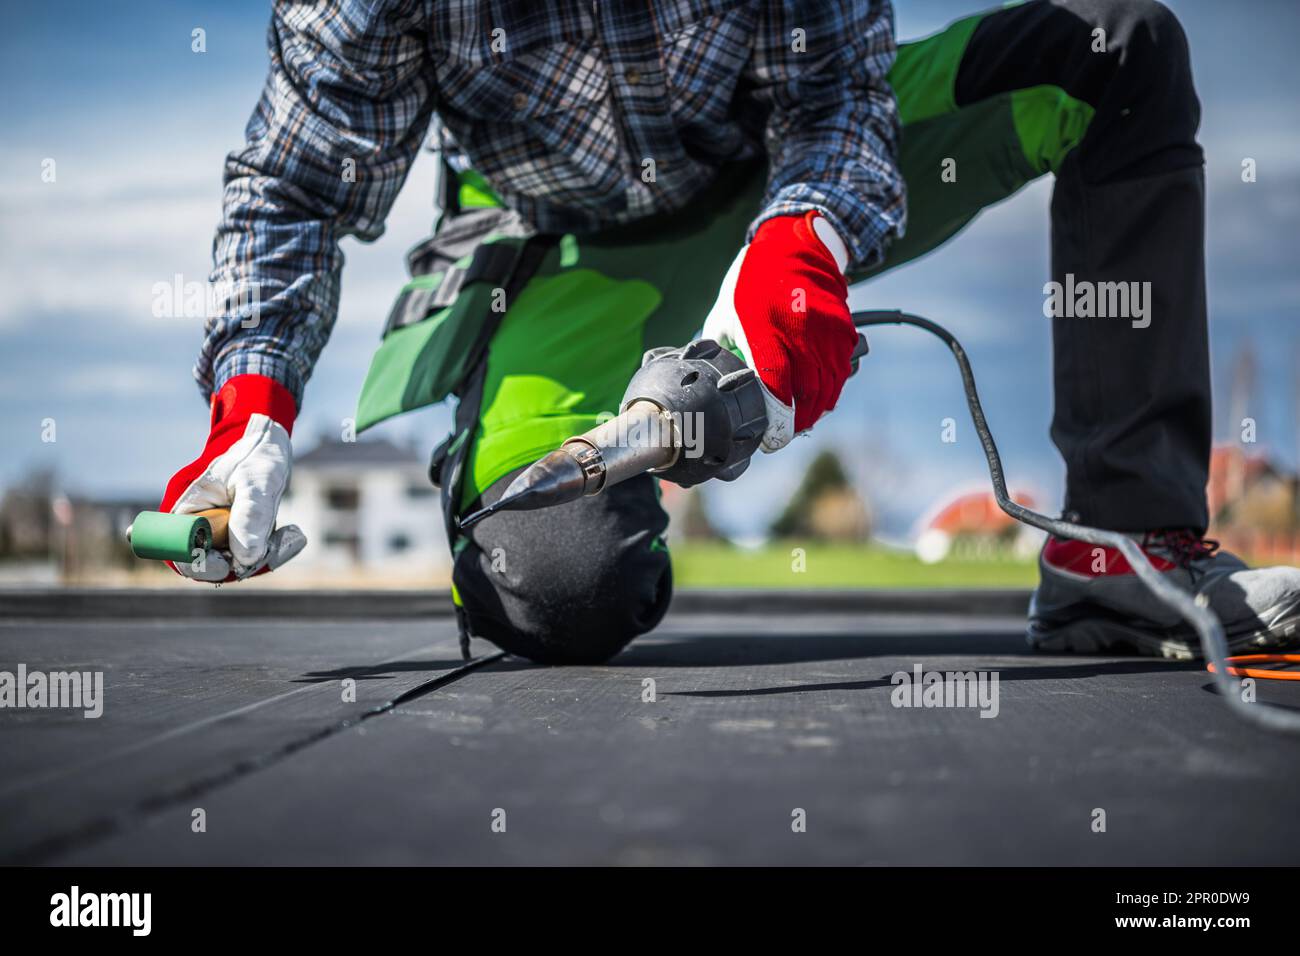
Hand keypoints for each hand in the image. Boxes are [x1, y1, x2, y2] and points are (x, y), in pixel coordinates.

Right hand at [159, 374, 305, 580]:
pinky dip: (269, 547)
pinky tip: (291, 534)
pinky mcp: (235, 528)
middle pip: (210, 562)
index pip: (181, 553)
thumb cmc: (255, 448)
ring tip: (292, 536)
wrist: (267, 431)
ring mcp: (216, 525)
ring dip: (264, 555)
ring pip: (234, 559)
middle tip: (278, 545)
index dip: (205, 566)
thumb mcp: (256, 479)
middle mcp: (196, 520)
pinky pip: (249, 549)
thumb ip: (250, 516)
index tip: (236, 562)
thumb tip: (246, 559)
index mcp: (185, 506)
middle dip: (246, 561)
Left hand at [702, 211, 857, 451]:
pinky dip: (832, 389)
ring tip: (801, 420)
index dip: (777, 422)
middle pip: (806, 397)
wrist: (794, 246)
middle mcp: (798, 335)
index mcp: (764, 333)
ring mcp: (825, 333)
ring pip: (828, 388)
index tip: (770, 439)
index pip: (776, 390)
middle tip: (783, 434)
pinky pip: (842, 371)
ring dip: (816, 410)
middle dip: (796, 423)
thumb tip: (709, 382)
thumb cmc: (752, 281)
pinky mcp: (842, 330)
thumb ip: (719, 350)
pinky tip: (819, 396)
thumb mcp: (723, 313)